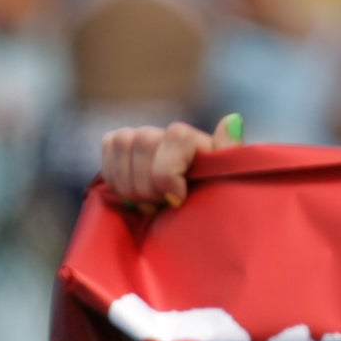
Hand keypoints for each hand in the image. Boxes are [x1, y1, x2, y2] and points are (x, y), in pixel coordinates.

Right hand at [100, 113, 240, 210]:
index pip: (176, 136)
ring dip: (129, 182)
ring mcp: (143, 139)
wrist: (191, 220)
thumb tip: (232, 120)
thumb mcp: (227, 185)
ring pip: (121, 143)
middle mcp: (167, 135)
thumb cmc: (212, 205)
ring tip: (148, 205)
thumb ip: (229, 153)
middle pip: (144, 140)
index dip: (168, 171)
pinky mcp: (121, 148)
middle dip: (148, 183)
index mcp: (197, 142)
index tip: (176, 200)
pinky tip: (132, 197)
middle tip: (161, 206)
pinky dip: (115, 178)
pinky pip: (108, 149)